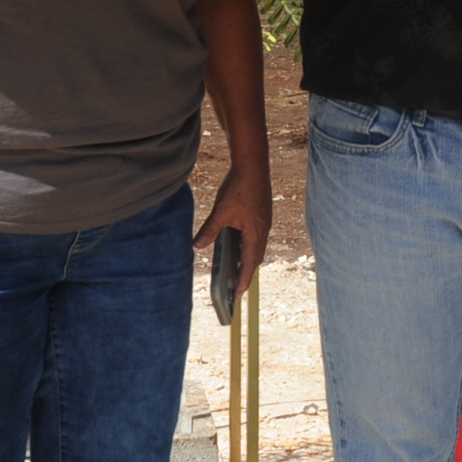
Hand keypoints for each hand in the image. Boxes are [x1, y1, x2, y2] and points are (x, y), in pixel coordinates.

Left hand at [193, 157, 272, 294]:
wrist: (253, 164)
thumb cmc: (239, 187)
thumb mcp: (221, 211)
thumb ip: (210, 230)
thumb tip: (197, 247)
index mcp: (255, 232)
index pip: (250, 264)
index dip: (243, 281)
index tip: (237, 296)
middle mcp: (263, 229)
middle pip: (255, 257)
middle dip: (246, 273)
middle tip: (236, 288)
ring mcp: (264, 220)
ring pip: (256, 246)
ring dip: (247, 258)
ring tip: (236, 269)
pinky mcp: (262, 212)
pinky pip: (256, 235)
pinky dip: (248, 245)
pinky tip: (238, 243)